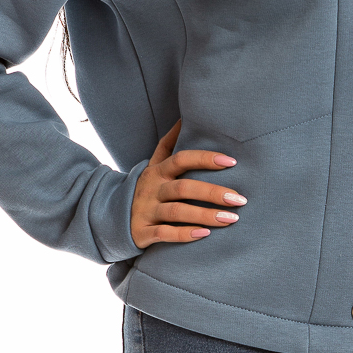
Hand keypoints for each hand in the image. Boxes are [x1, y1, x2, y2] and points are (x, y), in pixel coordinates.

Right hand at [130, 118, 245, 247]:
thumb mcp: (153, 165)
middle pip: (183, 188)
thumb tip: (184, 117)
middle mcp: (152, 189)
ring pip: (177, 213)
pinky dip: (185, 235)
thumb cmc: (145, 188)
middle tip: (240, 199)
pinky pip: (165, 234)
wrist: (113, 217)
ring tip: (231, 218)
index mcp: (158, 171)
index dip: (205, 158)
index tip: (231, 162)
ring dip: (205, 216)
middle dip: (213, 193)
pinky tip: (205, 234)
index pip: (182, 159)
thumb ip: (168, 143)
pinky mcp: (143, 233)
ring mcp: (147, 211)